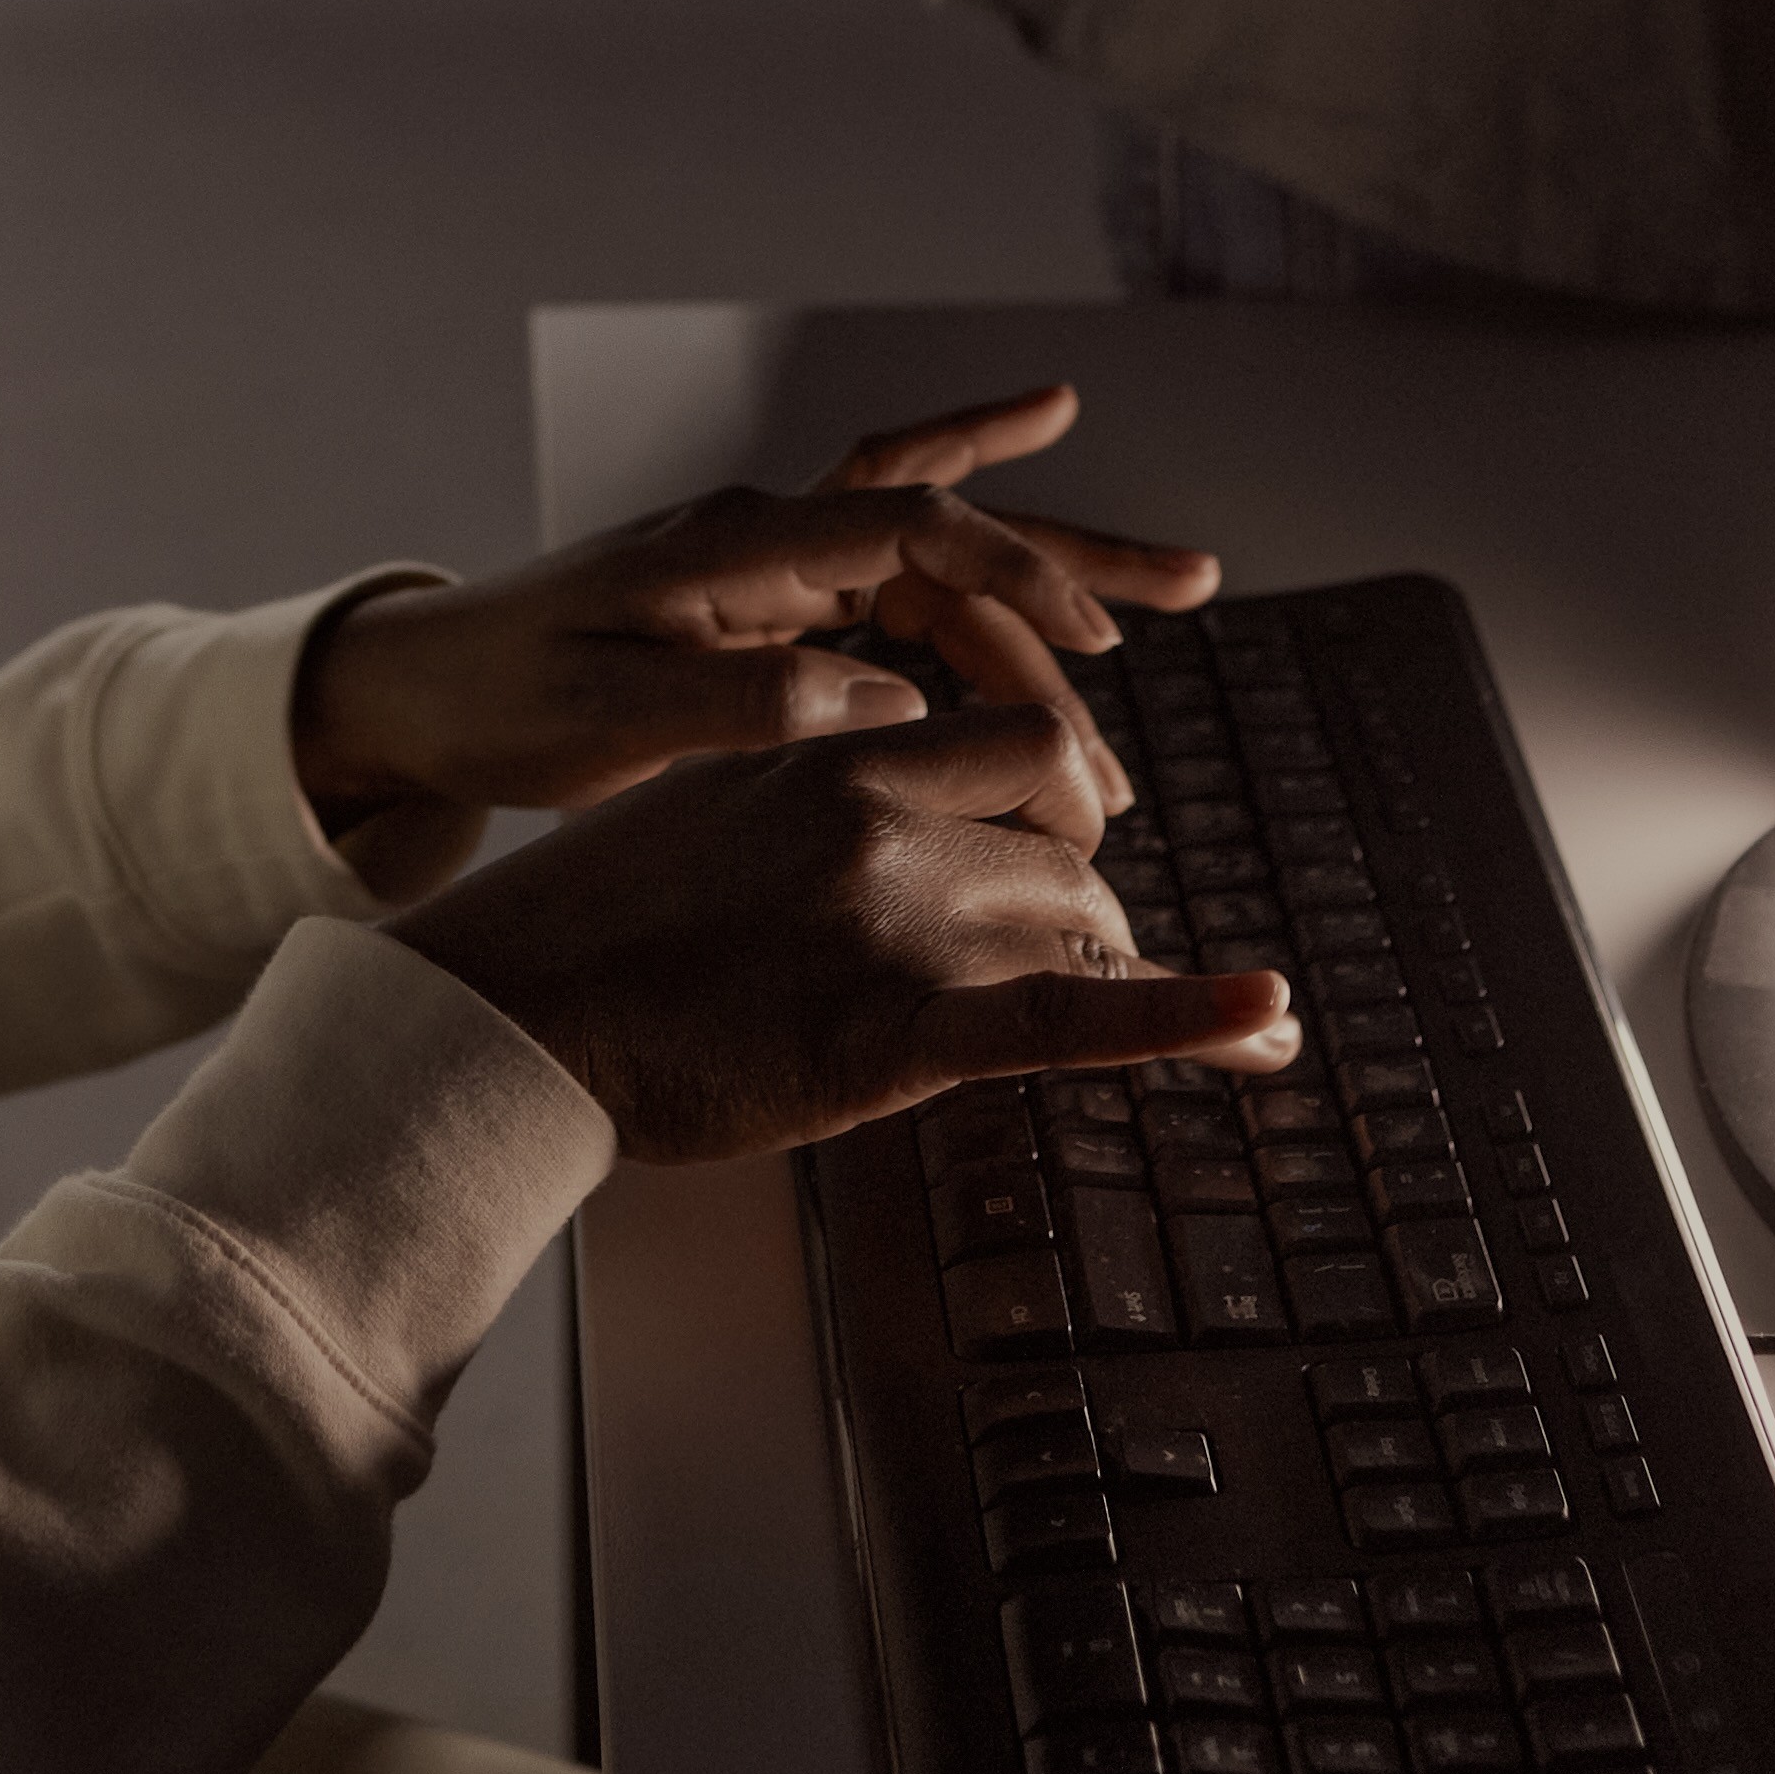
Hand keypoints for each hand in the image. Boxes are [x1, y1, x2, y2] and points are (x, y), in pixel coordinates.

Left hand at [293, 387, 1217, 843]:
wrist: (421, 691)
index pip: (907, 524)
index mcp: (739, 542)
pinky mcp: (773, 610)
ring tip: (1156, 638)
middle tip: (1200, 581)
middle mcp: (771, 532)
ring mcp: (775, 566)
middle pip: (951, 517)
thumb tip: (879, 710)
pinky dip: (975, 613)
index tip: (1093, 640)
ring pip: (939, 564)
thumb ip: (743, 706)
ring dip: (1040, 601)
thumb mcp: (610, 716)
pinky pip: (898, 597)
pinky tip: (1048, 630)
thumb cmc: (503, 699)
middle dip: (1073, 549)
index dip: (1009, 571)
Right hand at [391, 702, 1299, 1159]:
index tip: (1066, 826)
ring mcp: (888, 922)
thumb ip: (812, 784)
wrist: (507, 1019)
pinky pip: (1069, 1019)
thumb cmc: (590, 925)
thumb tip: (879, 783)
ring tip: (1137, 1012)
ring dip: (1105, 967)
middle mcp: (875, 815)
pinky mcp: (892, 1036)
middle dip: (1082, 888)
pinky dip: (1188, 1019)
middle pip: (1061, 834)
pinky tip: (1267, 1023)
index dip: (1059, 790)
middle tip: (1071, 940)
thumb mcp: (708, 799)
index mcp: (832, 748)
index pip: (1015, 738)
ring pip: (1072, 922)